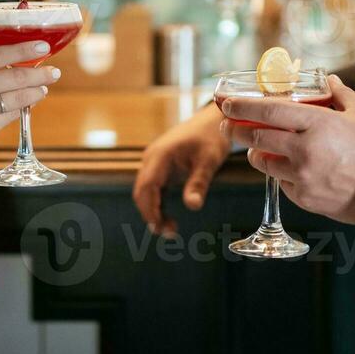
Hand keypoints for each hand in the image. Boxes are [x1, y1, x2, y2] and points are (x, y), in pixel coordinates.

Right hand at [0, 40, 60, 169]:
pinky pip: (9, 115)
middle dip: (37, 74)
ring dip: (34, 93)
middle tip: (54, 72)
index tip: (43, 46)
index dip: (23, 50)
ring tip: (44, 88)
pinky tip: (26, 105)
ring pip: (15, 98)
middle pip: (12, 77)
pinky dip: (20, 109)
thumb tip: (16, 64)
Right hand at [132, 103, 229, 236]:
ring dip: (154, 210)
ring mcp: (154, 161)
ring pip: (146, 191)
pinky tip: (168, 217)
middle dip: (151, 214)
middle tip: (168, 233)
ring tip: (170, 229)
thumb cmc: (212, 137)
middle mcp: (152, 158)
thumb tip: (192, 207)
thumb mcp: (209, 160)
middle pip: (142, 191)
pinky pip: (153, 187)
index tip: (160, 227)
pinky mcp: (160, 165)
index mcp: (160, 155)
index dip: (150, 209)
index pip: (146, 186)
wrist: (213, 120)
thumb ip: (199, 183)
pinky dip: (158, 203)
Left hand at [218, 74, 354, 226]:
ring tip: (255, 148)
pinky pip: (281, 183)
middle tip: (227, 124)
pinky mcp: (303, 197)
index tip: (227, 103)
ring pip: (263, 162)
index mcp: (317, 124)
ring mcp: (301, 176)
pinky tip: (285, 168)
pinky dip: (279, 174)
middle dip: (236, 129)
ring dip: (255, 153)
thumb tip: (329, 80)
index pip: (268, 111)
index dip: (243, 106)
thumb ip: (341, 94)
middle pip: (256, 137)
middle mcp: (304, 150)